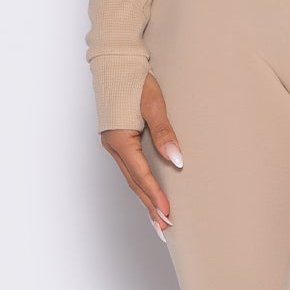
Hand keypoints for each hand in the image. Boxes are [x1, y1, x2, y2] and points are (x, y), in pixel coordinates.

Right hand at [99, 72, 183, 241]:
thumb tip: (176, 160)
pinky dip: (141, 184)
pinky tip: (150, 194)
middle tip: (165, 229)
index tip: (168, 213)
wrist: (117, 60)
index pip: (141, 175)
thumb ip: (165, 133)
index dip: (155, 195)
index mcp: (119, 138)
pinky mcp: (119, 139)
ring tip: (159, 220)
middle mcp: (113, 144)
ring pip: (131, 178)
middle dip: (150, 206)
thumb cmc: (136, 78)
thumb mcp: (154, 103)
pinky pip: (130, 168)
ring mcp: (113, 143)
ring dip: (145, 199)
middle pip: (134, 183)